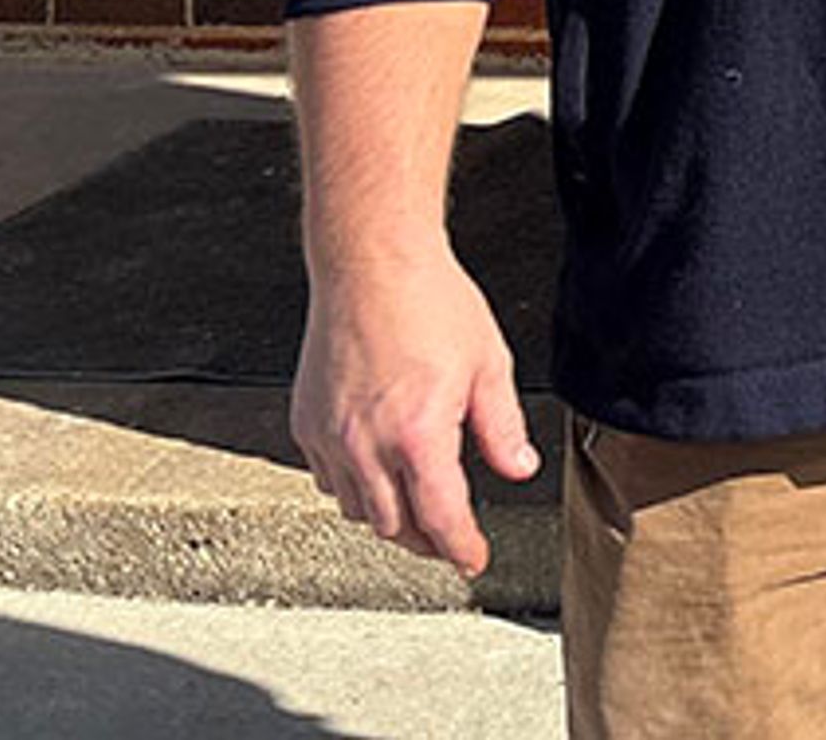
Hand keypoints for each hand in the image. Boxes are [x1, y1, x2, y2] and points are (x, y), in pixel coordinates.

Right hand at [290, 246, 539, 573]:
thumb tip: (518, 470)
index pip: (441, 518)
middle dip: (427, 540)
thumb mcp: (488, 364)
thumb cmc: (431, 303)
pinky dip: (355, 489)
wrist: (371, 265)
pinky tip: (377, 474)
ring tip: (417, 509)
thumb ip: (503, 427)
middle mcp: (367, 444)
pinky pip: (328, 479)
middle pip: (396, 526)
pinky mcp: (307, 423)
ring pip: (358, 509)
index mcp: (419, 434)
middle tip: (450, 538)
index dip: (461, 547)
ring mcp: (330, 437)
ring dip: (390, 518)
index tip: (473, 560)